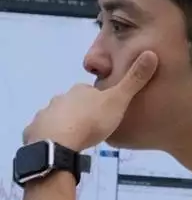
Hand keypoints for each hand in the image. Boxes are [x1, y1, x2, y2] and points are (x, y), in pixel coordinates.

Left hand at [22, 51, 158, 150]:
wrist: (57, 145)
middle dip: (80, 111)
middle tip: (92, 126)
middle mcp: (60, 99)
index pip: (90, 91)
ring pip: (56, 117)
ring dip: (65, 124)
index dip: (98, 100)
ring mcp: (44, 115)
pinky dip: (50, 138)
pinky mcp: (33, 133)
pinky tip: (59, 147)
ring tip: (76, 138)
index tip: (106, 111)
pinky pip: (42, 133)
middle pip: (72, 103)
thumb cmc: (90, 121)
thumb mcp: (119, 100)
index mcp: (80, 90)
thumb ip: (134, 80)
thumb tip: (151, 52)